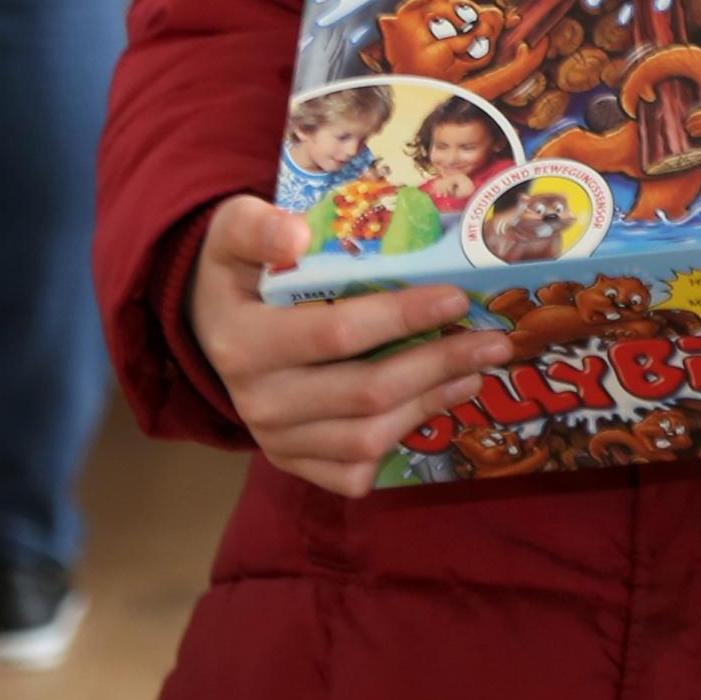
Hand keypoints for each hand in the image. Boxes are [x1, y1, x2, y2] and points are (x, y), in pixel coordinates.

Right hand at [186, 196, 510, 498]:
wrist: (207, 328)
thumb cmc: (237, 272)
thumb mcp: (229, 231)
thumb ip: (256, 227)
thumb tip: (298, 233)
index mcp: (244, 343)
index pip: (336, 335)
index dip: (401, 318)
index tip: (456, 299)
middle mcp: (258, 401)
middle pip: (366, 393)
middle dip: (438, 365)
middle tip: (493, 342)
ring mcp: (274, 440)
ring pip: (367, 438)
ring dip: (430, 404)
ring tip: (474, 372)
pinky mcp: (291, 462)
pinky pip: (353, 472)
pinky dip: (399, 444)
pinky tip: (433, 405)